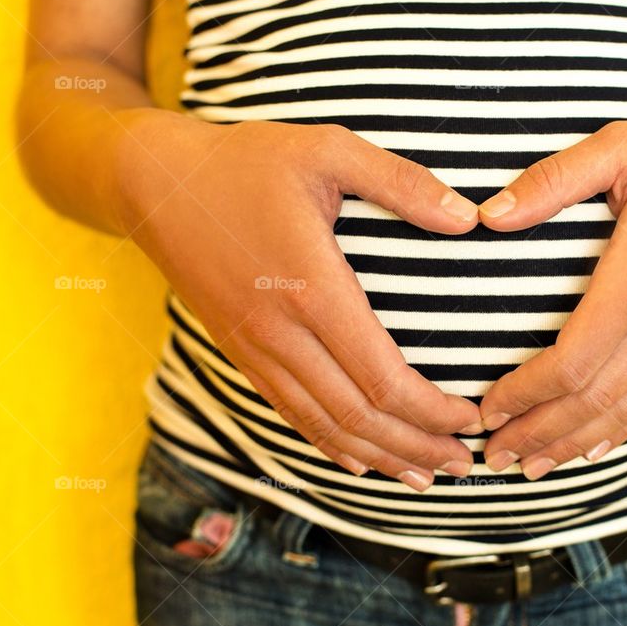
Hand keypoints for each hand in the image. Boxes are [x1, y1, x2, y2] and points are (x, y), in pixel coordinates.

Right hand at [115, 111, 482, 490]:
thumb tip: (469, 219)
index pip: (382, 379)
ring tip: (425, 476)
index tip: (472, 419)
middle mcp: (280, 332)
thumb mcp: (327, 149)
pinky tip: (361, 460)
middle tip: (465, 463)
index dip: (433, 412)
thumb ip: (401, 183)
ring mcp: (255, 349)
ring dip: (381, 458)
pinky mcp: (241, 352)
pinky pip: (290, 414)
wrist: (153, 182)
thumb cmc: (246, 161)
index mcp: (310, 286)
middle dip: (418, 449)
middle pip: (359, 418)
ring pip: (325, 428)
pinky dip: (331, 445)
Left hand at [476, 106, 626, 479]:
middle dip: (537, 433)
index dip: (525, 393)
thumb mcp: (623, 146)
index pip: (574, 358)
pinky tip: (591, 447)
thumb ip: (553, 181)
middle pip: (595, 398)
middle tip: (491, 457)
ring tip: (528, 467)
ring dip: (572, 443)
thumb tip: (488, 216)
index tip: (485, 410)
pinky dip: (619, 429)